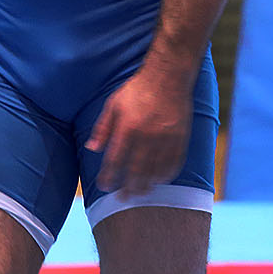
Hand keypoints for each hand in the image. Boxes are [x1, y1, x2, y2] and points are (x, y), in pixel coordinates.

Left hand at [87, 67, 193, 196]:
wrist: (169, 75)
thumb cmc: (138, 89)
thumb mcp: (113, 104)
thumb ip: (102, 128)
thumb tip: (91, 149)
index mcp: (127, 128)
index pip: (115, 161)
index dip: (108, 177)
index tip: (104, 186)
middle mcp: (147, 136)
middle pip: (136, 171)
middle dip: (128, 188)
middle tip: (122, 198)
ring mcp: (166, 138)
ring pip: (156, 170)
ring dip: (147, 185)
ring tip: (141, 193)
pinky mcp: (181, 137)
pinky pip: (175, 162)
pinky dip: (167, 174)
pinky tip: (161, 180)